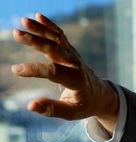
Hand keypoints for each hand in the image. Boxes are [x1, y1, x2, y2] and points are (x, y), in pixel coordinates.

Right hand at [11, 12, 118, 132]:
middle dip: (36, 41)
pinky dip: (50, 26)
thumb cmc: (84, 105)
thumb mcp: (71, 113)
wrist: (101, 95)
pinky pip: (60, 36)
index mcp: (76, 80)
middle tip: (16, 33)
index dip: (35, 70)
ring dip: (41, 29)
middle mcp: (76, 65)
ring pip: (57, 40)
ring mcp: (74, 56)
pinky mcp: (71, 51)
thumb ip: (52, 109)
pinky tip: (38, 16)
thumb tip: (30, 106)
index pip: (53, 72)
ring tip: (23, 21)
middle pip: (55, 50)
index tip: (16, 70)